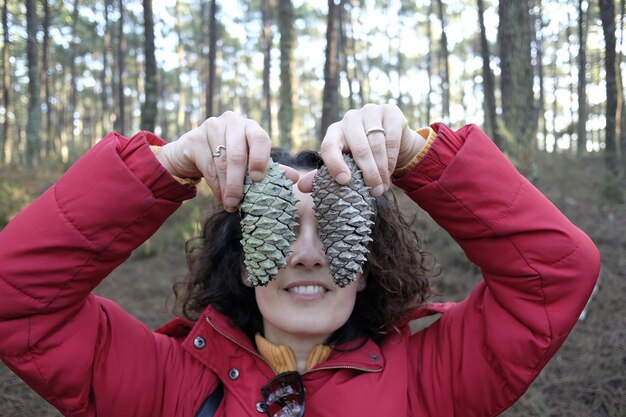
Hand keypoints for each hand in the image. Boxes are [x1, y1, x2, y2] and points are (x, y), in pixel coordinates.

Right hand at [156, 111, 298, 211]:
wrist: (195, 153)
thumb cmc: (230, 158)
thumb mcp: (251, 163)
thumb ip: (271, 169)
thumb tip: (295, 178)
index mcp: (250, 127)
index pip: (260, 138)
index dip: (260, 159)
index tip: (258, 178)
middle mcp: (232, 122)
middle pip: (237, 154)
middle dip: (238, 182)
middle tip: (237, 202)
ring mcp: (211, 127)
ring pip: (221, 163)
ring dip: (226, 187)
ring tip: (230, 204)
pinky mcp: (194, 139)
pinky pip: (207, 166)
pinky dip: (215, 185)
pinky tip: (220, 196)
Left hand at [299, 103, 424, 195]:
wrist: (391, 141)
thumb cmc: (361, 157)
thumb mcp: (344, 165)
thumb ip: (324, 176)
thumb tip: (302, 187)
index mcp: (334, 131)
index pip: (329, 146)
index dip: (334, 164)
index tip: (344, 181)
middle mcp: (350, 118)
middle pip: (357, 147)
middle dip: (367, 173)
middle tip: (374, 192)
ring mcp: (371, 112)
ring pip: (376, 144)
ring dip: (381, 169)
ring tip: (383, 186)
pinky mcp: (390, 112)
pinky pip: (391, 138)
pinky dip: (392, 158)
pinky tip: (390, 170)